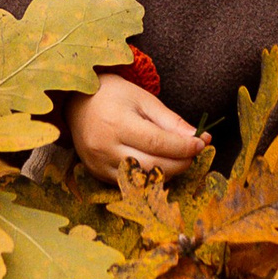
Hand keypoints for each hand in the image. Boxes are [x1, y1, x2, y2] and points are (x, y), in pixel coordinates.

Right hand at [67, 75, 207, 182]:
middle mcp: (105, 148)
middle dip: (180, 163)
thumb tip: (197, 139)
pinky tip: (159, 164)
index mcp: (117, 124)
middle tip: (194, 153)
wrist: (75, 102)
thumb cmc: (112, 95)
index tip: (201, 143)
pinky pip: (130, 183)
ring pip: (143, 181)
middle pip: (153, 167)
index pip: (158, 144)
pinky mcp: (97, 175)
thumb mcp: (143, 99)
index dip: (183, 147)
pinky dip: (149, 177)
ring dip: (167, 173)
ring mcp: (99, 165)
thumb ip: (170, 121)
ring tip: (178, 157)